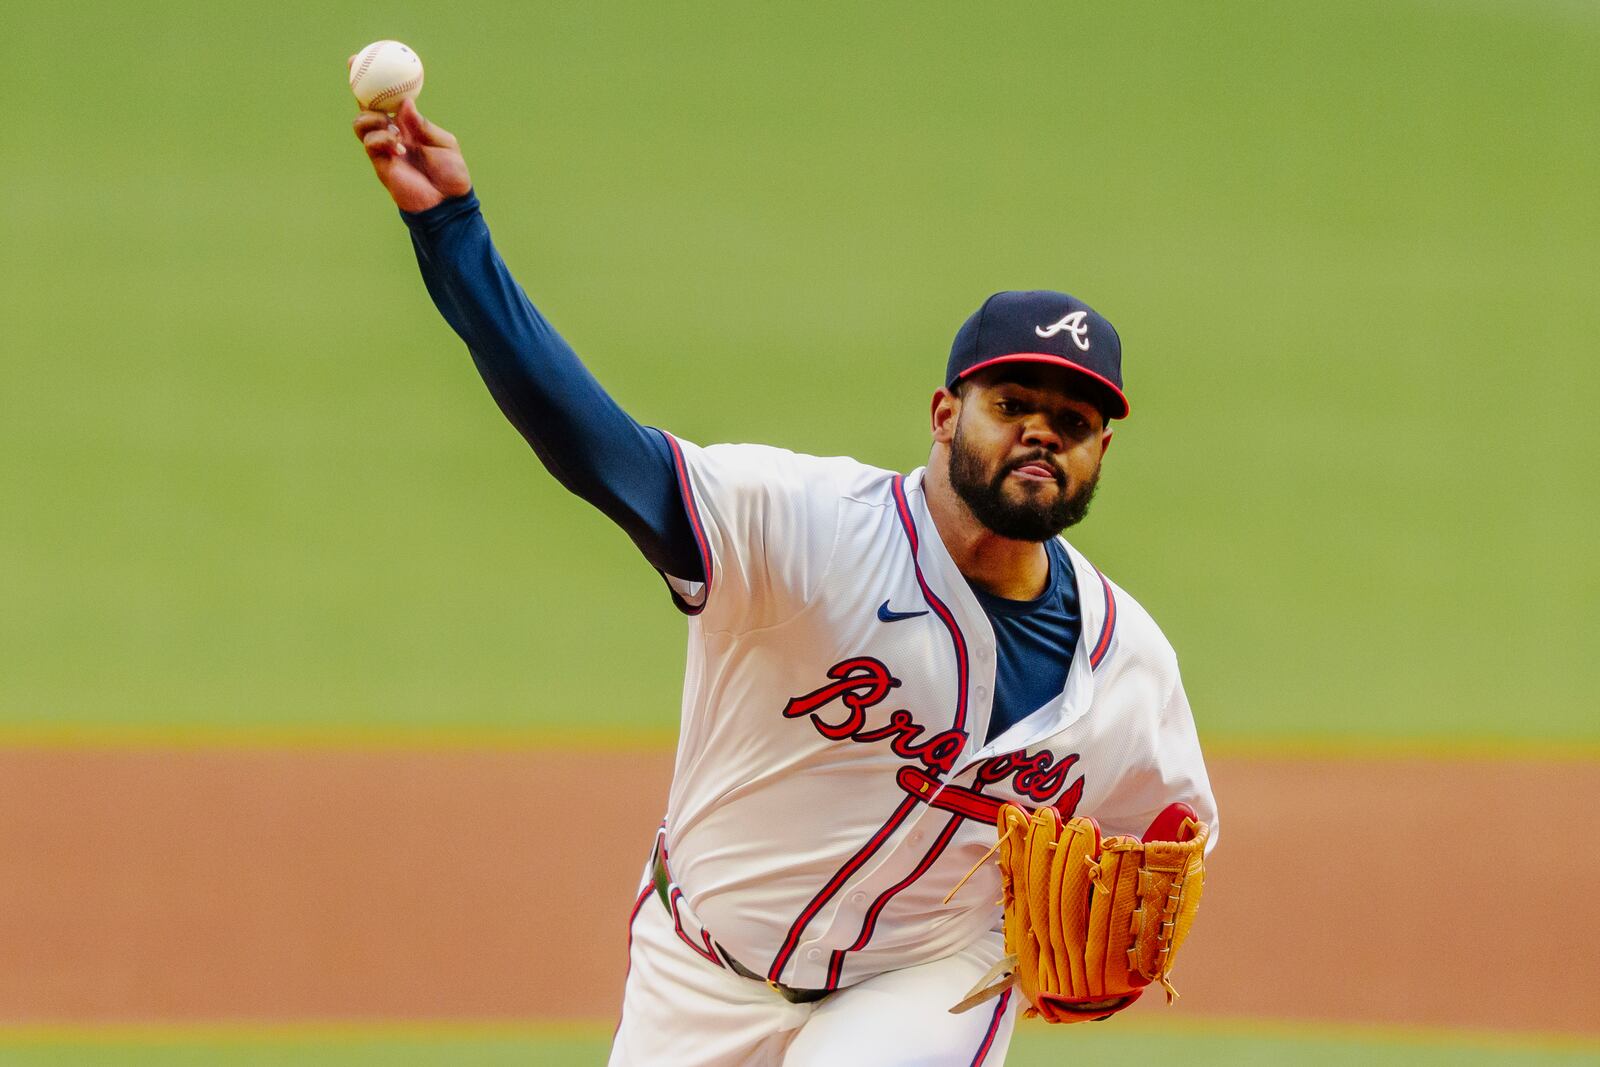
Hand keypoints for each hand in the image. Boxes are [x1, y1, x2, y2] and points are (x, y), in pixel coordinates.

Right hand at [351, 90, 471, 212]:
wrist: (449, 203)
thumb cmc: (452, 173)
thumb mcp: (444, 142)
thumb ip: (423, 124)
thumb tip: (406, 103)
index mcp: (408, 125)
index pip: (388, 99)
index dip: (377, 82)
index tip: (367, 62)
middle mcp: (393, 133)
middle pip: (366, 107)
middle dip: (358, 90)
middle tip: (360, 79)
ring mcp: (384, 149)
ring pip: (361, 124)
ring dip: (373, 119)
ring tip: (392, 128)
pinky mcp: (381, 164)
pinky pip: (370, 144)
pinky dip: (382, 140)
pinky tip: (398, 146)